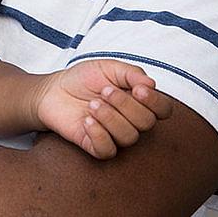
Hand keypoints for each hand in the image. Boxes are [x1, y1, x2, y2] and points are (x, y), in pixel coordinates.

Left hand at [33, 59, 172, 159]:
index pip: (163, 110)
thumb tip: (151, 85)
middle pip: (146, 123)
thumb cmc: (83, 78)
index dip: (156, 102)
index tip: (137, 90)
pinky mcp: (96, 146)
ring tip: (92, 104)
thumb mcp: (107, 67)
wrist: (53, 90)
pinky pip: (108, 150)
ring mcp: (115, 135)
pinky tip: (86, 120)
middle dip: (125, 105)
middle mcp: (131, 121)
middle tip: (104, 91)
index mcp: (139, 101)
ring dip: (110, 117)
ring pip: (129, 137)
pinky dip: (98, 134)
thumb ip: (131, 74)